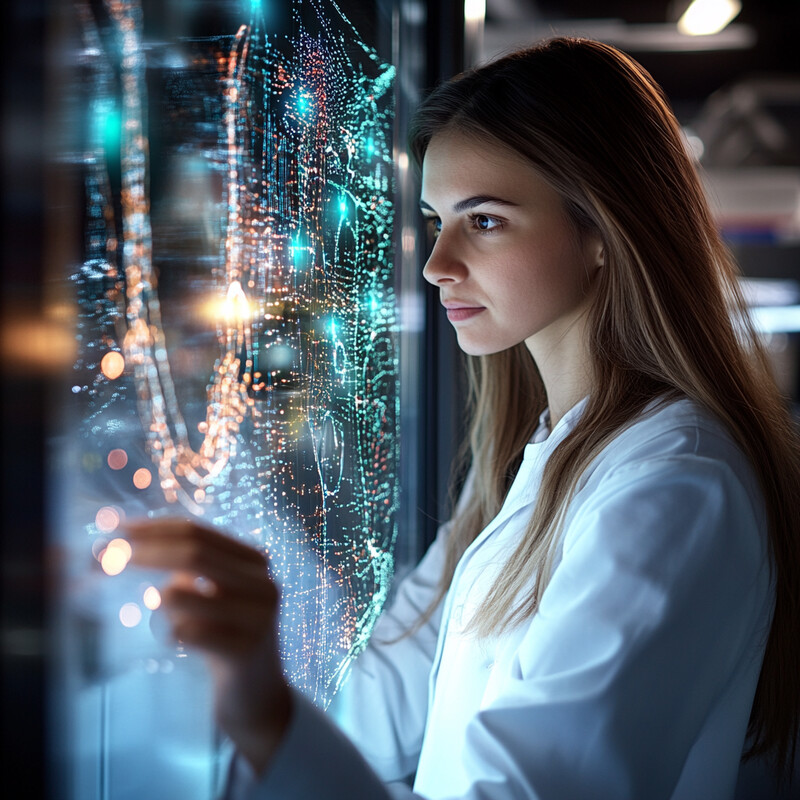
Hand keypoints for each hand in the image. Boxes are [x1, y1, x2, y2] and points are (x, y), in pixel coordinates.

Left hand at [126, 518, 291, 773]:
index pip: (198, 532)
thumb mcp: (213, 596)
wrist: (258, 697)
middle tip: (104, 558)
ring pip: (184, 594)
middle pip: (193, 554)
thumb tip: (130, 546)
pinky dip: (169, 633)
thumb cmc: (227, 640)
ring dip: (158, 603)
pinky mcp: (245, 650)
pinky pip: (187, 633)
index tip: (116, 531)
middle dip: (144, 552)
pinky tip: (174, 640)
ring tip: (159, 617)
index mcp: (254, 562)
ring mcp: (258, 616)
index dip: (154, 529)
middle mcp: (262, 582)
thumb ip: (188, 571)